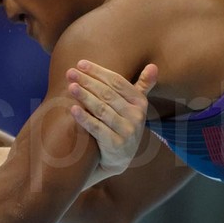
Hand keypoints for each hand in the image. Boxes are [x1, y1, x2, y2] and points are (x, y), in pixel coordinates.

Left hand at [66, 61, 156, 176]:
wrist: (119, 159)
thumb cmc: (124, 125)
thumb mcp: (136, 107)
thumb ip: (142, 86)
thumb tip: (153, 66)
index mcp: (140, 102)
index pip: (117, 82)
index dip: (98, 72)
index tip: (80, 63)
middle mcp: (136, 116)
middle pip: (108, 94)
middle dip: (88, 81)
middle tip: (70, 73)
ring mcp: (127, 131)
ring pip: (102, 109)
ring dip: (85, 96)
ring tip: (71, 87)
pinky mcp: (115, 145)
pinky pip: (97, 128)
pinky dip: (85, 118)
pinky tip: (73, 109)